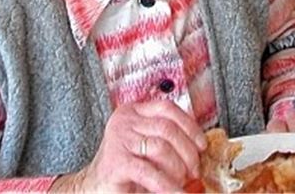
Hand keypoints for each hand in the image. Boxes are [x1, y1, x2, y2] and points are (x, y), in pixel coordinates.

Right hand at [53, 100, 205, 192]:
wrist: (93, 190)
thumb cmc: (123, 171)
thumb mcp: (146, 149)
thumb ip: (166, 140)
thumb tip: (198, 147)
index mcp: (133, 111)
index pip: (168, 108)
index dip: (189, 125)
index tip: (202, 145)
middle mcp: (124, 120)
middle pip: (167, 128)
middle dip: (187, 151)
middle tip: (195, 170)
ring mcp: (119, 139)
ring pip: (161, 147)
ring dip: (178, 167)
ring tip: (183, 182)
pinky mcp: (116, 162)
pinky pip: (149, 171)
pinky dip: (166, 185)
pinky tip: (175, 192)